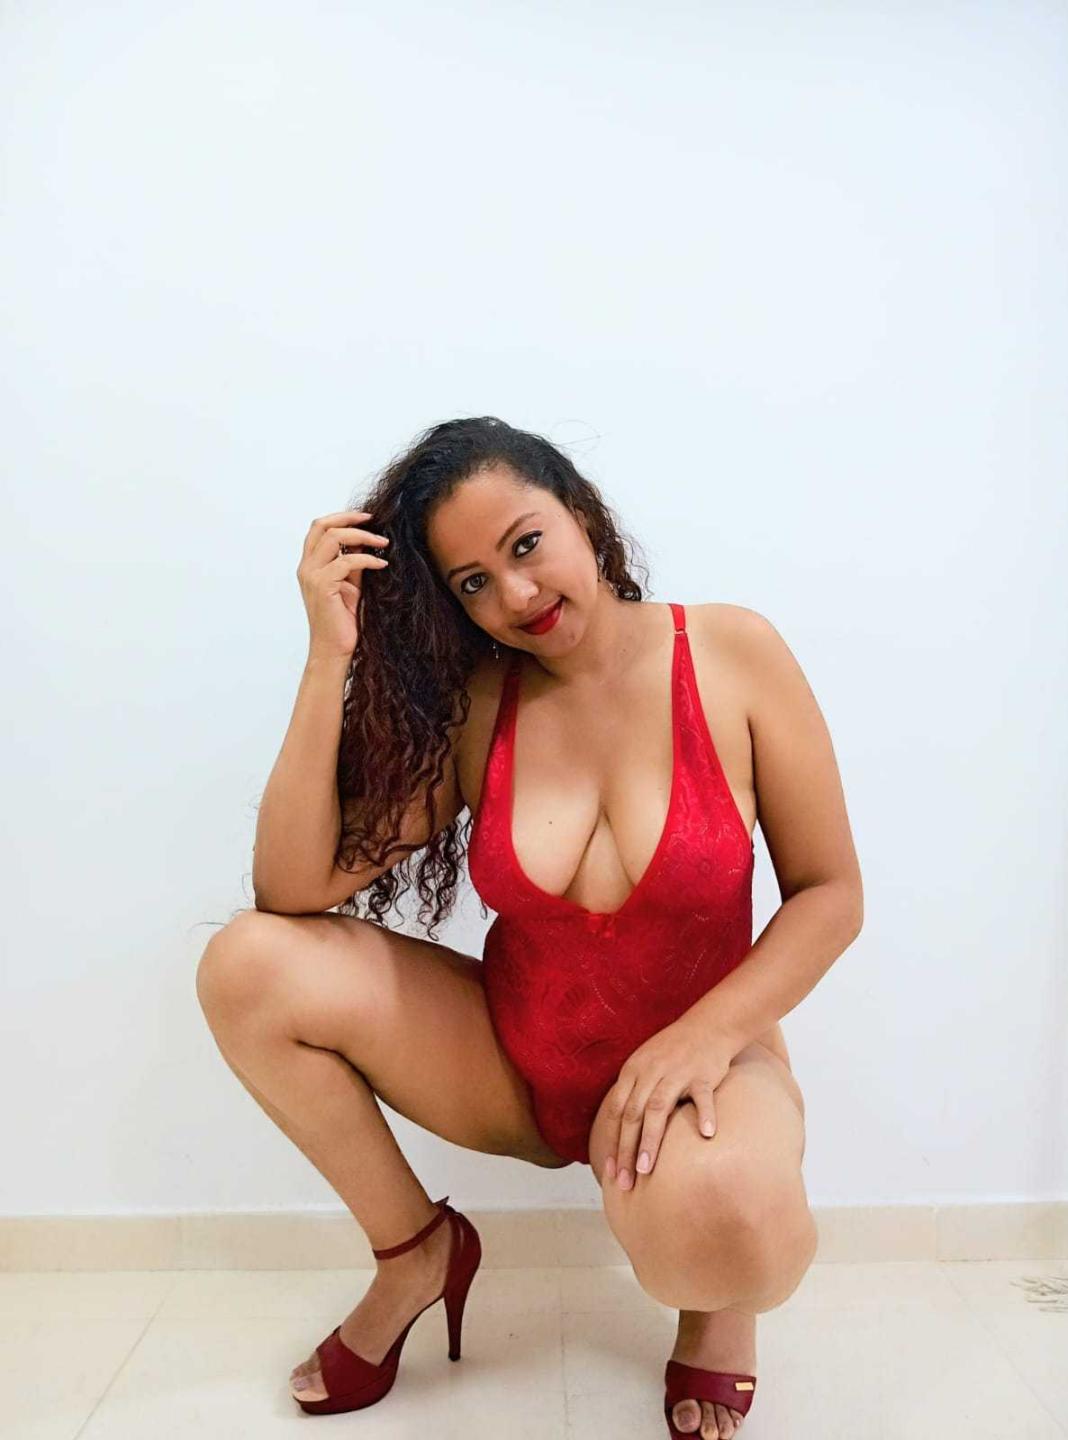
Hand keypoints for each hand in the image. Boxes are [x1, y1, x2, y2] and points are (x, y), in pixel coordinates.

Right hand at [297, 508, 390, 661]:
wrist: (335, 649)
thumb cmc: (344, 621)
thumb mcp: (351, 585)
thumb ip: (353, 563)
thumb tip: (366, 540)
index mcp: (310, 565)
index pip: (319, 528)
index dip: (342, 517)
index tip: (367, 518)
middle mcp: (306, 567)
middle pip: (322, 526)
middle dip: (349, 518)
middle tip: (374, 520)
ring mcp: (311, 576)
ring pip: (333, 538)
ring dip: (362, 536)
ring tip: (383, 542)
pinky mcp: (322, 586)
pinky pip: (346, 561)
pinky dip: (367, 559)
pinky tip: (382, 564)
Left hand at [602, 1016, 734, 1188]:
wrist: (708, 1025)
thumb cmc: (674, 1053)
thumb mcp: (645, 1066)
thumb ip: (633, 1093)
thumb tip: (618, 1130)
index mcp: (633, 1071)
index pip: (615, 1111)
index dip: (611, 1141)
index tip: (609, 1170)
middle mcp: (650, 1071)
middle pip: (633, 1115)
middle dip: (626, 1150)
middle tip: (625, 1182)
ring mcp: (676, 1072)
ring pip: (659, 1108)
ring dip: (651, 1140)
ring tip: (646, 1169)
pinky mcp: (703, 1074)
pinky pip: (703, 1096)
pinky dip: (705, 1114)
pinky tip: (707, 1135)